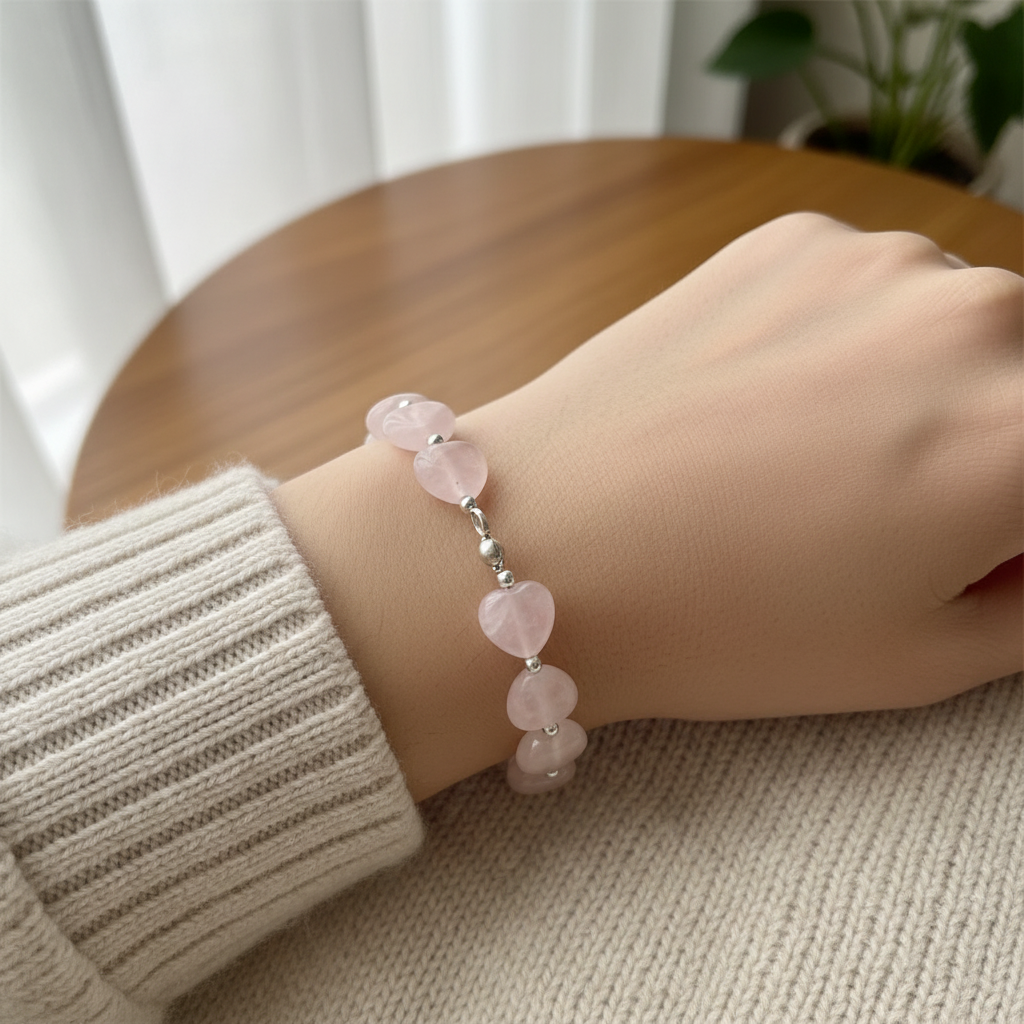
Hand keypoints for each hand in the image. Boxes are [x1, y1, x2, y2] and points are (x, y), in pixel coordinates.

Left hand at [275, 213, 1021, 798]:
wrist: (543, 542)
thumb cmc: (721, 624)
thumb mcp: (918, 658)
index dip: (1013, 516)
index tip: (972, 543)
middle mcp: (977, 316)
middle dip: (995, 443)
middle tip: (903, 510)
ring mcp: (875, 259)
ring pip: (958, 323)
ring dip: (928, 382)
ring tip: (817, 457)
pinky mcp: (788, 239)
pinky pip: (870, 286)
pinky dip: (851, 338)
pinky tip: (766, 403)